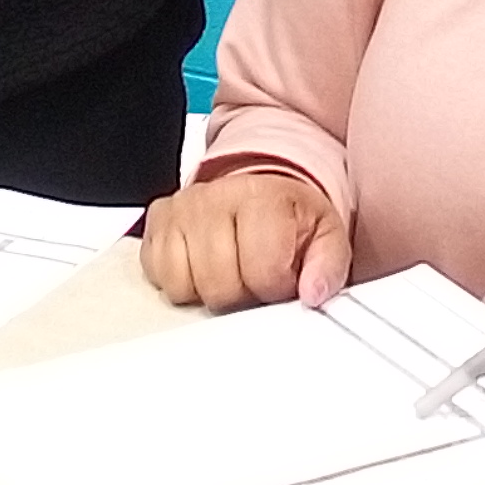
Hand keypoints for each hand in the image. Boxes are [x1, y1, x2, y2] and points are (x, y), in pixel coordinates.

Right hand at [142, 167, 350, 311]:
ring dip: (208, 290)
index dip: (274, 287)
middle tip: (254, 278)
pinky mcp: (157, 222)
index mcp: (261, 198)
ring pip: (183, 284)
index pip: (260, 270)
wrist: (259, 191)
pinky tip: (202, 267)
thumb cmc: (289, 218)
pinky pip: (157, 276)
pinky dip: (180, 282)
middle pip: (218, 285)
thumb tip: (314, 292)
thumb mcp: (325, 236)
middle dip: (241, 294)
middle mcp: (215, 197)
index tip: (281, 278)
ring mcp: (181, 208)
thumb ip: (328, 267)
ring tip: (229, 271)